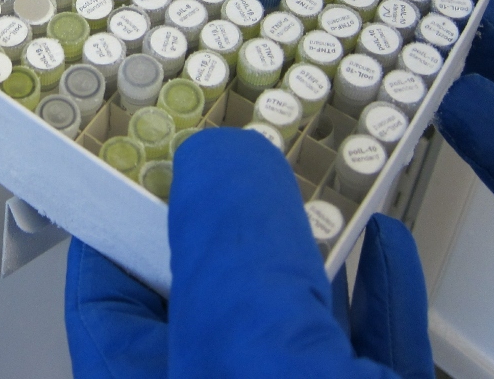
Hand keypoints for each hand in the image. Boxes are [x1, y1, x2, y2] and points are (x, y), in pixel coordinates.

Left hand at [65, 129, 432, 377]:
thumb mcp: (255, 354)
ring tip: (321, 179)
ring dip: (311, 247)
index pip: (105, 288)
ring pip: (291, 323)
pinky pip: (366, 356)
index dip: (122, 205)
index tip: (157, 138)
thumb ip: (231, 245)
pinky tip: (388, 250)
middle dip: (235, 213)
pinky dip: (377, 298)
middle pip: (208, 293)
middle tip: (255, 141)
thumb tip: (219, 158)